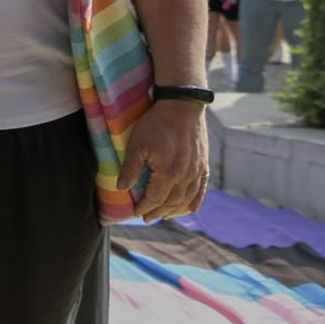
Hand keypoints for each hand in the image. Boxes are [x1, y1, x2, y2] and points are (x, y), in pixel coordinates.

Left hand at [117, 100, 209, 221]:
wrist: (182, 106)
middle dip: (157, 212)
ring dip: (174, 210)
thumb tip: (121, 188)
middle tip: (146, 217)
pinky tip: (190, 208)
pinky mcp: (203, 164)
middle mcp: (186, 176)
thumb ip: (130, 168)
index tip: (135, 213)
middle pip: (171, 202)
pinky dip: (195, 201)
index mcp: (169, 174)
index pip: (155, 198)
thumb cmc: (157, 123)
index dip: (144, 207)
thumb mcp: (137, 144)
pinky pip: (201, 189)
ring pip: (186, 199)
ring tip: (163, 215)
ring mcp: (197, 171)